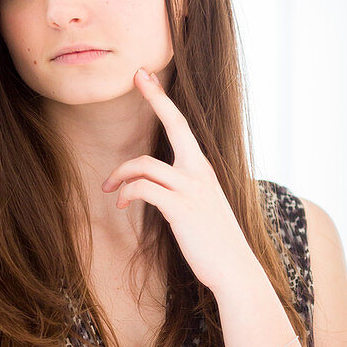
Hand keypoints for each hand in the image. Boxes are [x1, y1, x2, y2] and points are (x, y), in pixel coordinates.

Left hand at [101, 68, 254, 297]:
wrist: (235, 271)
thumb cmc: (214, 242)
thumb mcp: (201, 207)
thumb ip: (184, 189)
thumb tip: (159, 185)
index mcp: (202, 169)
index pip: (182, 125)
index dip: (162, 99)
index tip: (145, 76)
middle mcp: (200, 172)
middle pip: (176, 125)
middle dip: (156, 98)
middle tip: (136, 76)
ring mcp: (192, 190)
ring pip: (145, 165)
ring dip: (120, 173)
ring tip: (111, 189)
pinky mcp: (181, 210)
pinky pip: (145, 189)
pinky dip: (128, 192)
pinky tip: (123, 202)